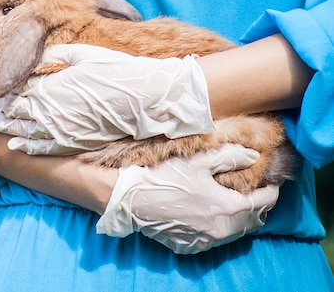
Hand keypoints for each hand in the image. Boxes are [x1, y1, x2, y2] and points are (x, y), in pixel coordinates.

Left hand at [0, 43, 214, 154]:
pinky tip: (14, 144)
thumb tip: (38, 56)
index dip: (0, 91)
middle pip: (14, 111)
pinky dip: (25, 146)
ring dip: (3, 127)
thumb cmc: (114, 72)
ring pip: (22, 130)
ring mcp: (58, 130)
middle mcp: (48, 111)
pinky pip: (41, 148)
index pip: (16, 90)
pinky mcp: (70, 143)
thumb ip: (56, 55)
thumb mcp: (83, 54)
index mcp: (48, 87)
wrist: (140, 100)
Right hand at [95, 144, 279, 253]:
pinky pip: (215, 239)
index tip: (269, 181)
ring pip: (236, 232)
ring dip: (239, 218)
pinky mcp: (191, 247)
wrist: (132, 199)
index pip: (265, 202)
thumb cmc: (165, 177)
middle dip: (258, 205)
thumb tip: (252, 156)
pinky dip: (218, 227)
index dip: (271, 190)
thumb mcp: (198, 161)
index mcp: (228, 207)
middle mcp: (222, 230)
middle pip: (254, 220)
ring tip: (231, 202)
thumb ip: (229, 157)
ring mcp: (206, 241)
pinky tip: (208, 214)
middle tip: (253, 191)